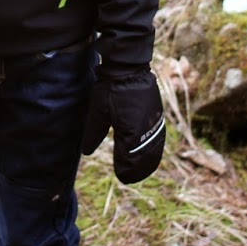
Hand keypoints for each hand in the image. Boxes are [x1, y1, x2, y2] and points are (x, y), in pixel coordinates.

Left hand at [80, 64, 165, 183]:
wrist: (129, 68)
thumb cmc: (110, 88)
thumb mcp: (98, 111)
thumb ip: (93, 133)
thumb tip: (87, 151)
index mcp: (129, 132)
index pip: (128, 158)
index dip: (125, 169)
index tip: (122, 177)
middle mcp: (145, 130)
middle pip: (143, 157)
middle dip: (137, 169)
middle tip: (129, 177)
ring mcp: (154, 123)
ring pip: (154, 149)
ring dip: (148, 162)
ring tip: (142, 171)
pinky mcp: (158, 116)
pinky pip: (159, 138)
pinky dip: (155, 149)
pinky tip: (151, 153)